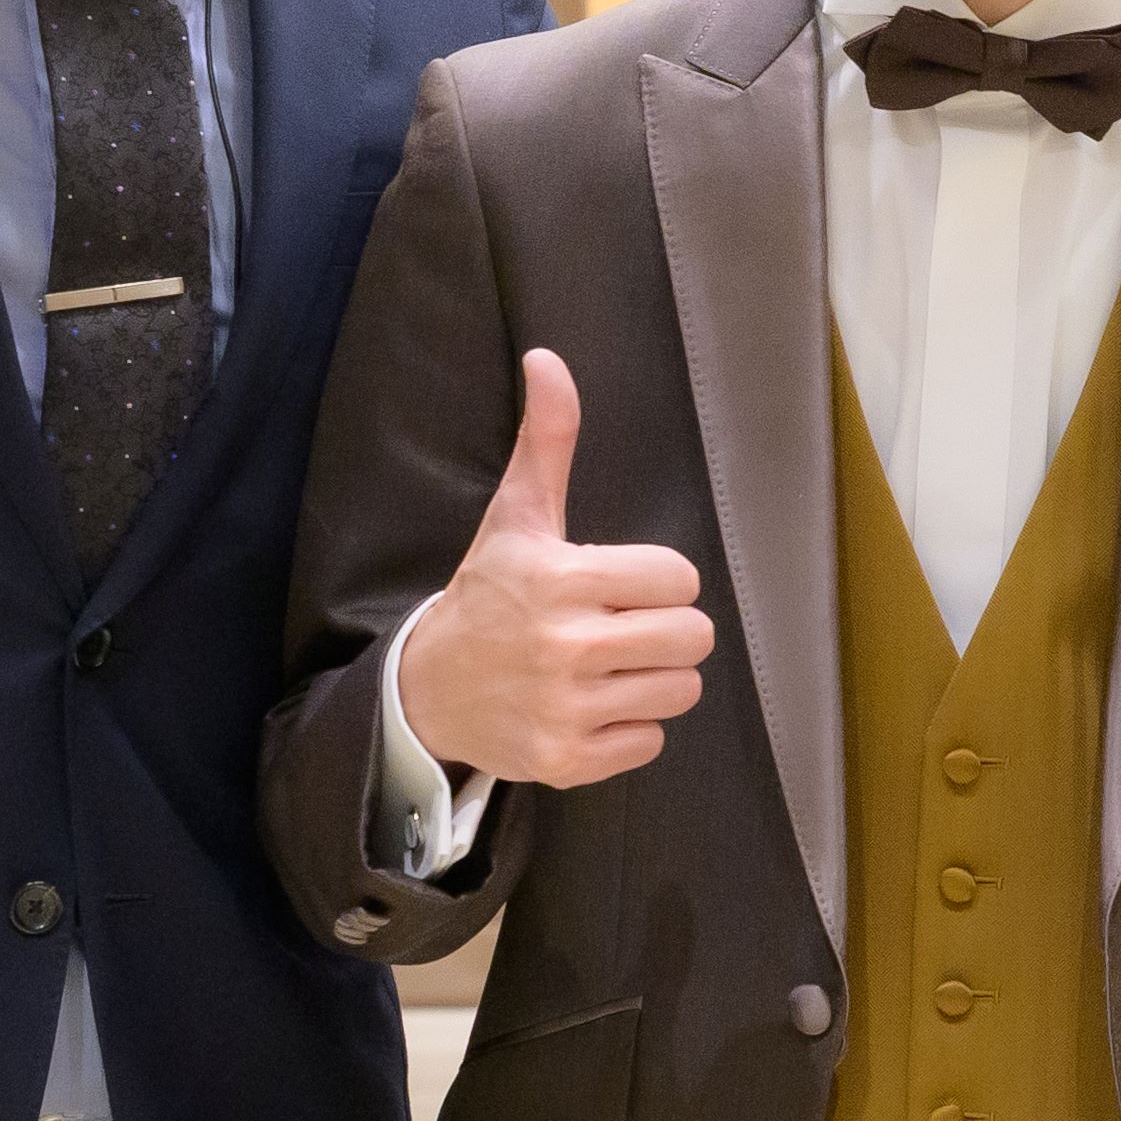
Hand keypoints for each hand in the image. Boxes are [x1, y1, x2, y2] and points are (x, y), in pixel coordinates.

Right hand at [395, 351, 717, 787]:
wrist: (426, 691)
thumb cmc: (488, 595)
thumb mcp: (515, 517)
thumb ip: (545, 441)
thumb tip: (548, 359)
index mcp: (560, 580)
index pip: (680, 578)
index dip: (660, 580)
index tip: (623, 585)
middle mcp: (565, 648)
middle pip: (694, 636)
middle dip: (667, 629)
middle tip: (625, 628)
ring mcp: (567, 710)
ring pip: (681, 689)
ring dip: (654, 678)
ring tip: (609, 667)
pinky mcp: (567, 761)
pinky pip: (652, 742)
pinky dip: (630, 729)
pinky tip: (590, 708)